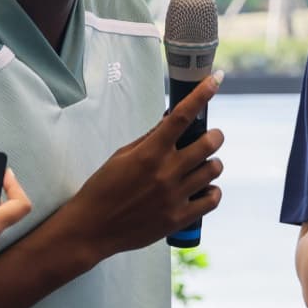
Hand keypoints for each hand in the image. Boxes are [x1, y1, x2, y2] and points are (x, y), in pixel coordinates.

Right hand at [60, 73, 225, 257]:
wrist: (92, 228)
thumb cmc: (103, 188)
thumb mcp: (121, 156)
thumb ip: (149, 139)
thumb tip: (170, 120)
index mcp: (149, 153)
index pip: (181, 116)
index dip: (202, 95)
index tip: (215, 80)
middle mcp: (165, 172)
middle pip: (208, 143)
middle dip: (214, 136)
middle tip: (211, 137)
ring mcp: (174, 196)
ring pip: (213, 170)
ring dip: (212, 163)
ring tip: (204, 165)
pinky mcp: (179, 218)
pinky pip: (212, 200)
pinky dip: (212, 191)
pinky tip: (205, 188)